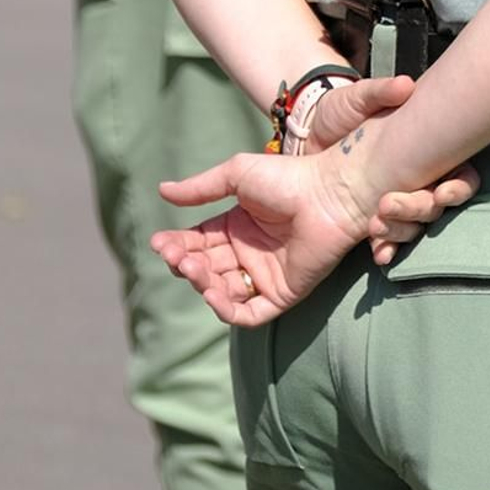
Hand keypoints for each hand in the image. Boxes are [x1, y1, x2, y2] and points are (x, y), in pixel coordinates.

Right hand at [153, 147, 372, 325]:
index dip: (177, 245)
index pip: (197, 242)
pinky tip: (211, 294)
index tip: (159, 243)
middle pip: (205, 268)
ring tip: (192, 267)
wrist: (330, 194)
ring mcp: (264, 276)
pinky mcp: (282, 295)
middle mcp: (247, 253)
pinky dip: (226, 310)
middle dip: (185, 264)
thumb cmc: (287, 178)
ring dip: (201, 284)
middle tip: (175, 255)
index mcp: (236, 226)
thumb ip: (200, 188)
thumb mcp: (236, 175)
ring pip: (221, 292)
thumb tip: (162, 191)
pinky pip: (248, 314)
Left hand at [302, 70, 479, 270]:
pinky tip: (377, 252)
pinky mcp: (371, 217)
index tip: (443, 192)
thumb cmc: (339, 112)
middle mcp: (415, 179)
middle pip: (436, 205)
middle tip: (389, 203)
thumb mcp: (356, 97)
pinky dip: (386, 248)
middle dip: (419, 208)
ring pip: (414, 226)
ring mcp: (394, 200)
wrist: (306, 136)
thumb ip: (380, 91)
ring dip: (400, 230)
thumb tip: (407, 85)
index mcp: (422, 151)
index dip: (459, 186)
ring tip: (375, 226)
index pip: (459, 173)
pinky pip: (388, 240)